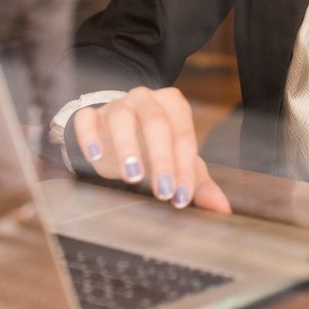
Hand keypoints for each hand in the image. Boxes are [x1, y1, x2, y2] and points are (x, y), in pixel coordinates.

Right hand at [70, 86, 231, 213]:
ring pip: (122, 118)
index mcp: (173, 104)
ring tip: (133, 175)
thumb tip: (222, 210)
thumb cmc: (154, 146)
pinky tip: (96, 157)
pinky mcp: (90, 115)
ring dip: (128, 146)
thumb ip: (199, 183)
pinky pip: (87, 120)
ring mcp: (116, 104)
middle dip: (161, 159)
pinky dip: (90, 137)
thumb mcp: (177, 161)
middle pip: (156, 123)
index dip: (184, 167)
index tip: (181, 197)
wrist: (116, 132)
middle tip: (163, 191)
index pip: (183, 135)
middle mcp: (146, 98)